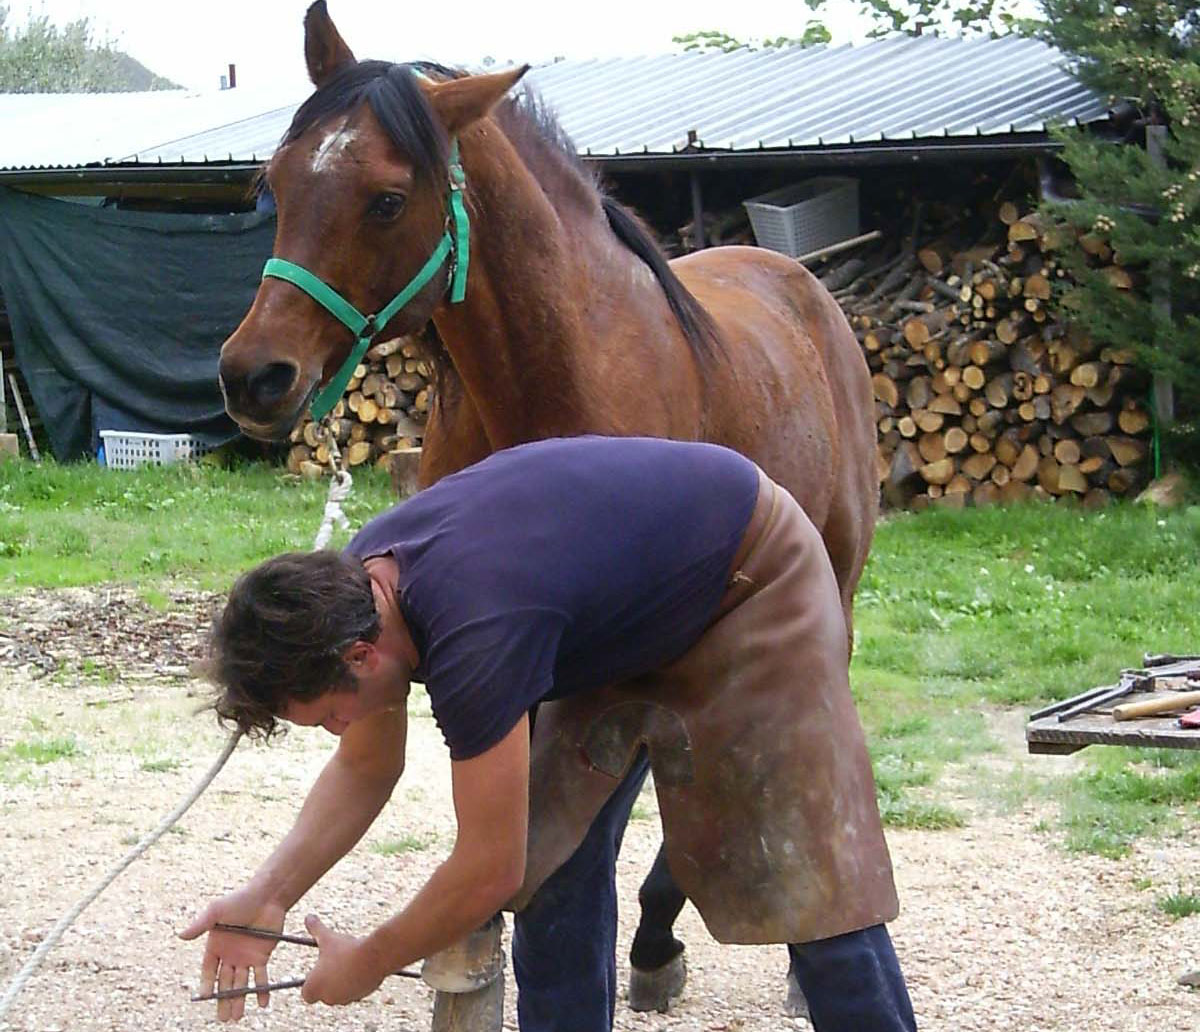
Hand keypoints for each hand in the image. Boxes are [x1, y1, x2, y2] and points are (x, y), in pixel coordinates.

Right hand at [179, 887, 286, 1021]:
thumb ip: (200, 924)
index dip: (207, 985)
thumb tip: (181, 935)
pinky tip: (262, 1003)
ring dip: (240, 999)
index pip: (209, 971)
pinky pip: (261, 977)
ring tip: (237, 1017)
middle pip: (224, 982)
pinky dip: (262, 990)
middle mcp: (229, 956)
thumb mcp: (217, 910)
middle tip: (223, 1018)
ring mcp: (246, 957)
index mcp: (216, 946)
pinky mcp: (262, 956)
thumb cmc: (240, 900)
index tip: (205, 998)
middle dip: (223, 1000)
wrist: (267, 896)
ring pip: (241, 983)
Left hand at [300, 914, 387, 1005]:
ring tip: (349, 963)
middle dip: (329, 981)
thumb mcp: (328, 938)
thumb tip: (308, 917)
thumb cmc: (345, 949)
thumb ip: (316, 929)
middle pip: (324, 993)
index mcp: (314, 987)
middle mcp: (327, 998)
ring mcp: (344, 999)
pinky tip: (361, 967)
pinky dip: (356, 982)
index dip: (312, 982)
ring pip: (340, 993)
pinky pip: (355, 991)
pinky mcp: (360, 997)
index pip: (307, 993)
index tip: (319, 970)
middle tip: (335, 964)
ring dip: (343, 982)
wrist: (372, 958)